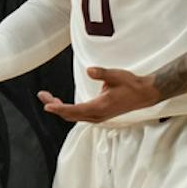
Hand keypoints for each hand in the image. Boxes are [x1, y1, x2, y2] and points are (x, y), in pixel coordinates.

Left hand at [39, 66, 160, 122]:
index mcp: (100, 107)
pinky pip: (80, 114)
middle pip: (71, 114)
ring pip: (74, 115)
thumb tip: (89, 70)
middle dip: (55, 106)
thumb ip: (102, 74)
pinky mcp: (99, 114)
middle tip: (42, 95)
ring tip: (47, 97)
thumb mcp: (116, 75)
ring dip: (60, 108)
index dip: (60, 108)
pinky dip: (68, 109)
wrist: (144, 94)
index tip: (47, 105)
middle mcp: (98, 115)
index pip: (75, 110)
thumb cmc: (130, 84)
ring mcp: (98, 116)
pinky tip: (61, 102)